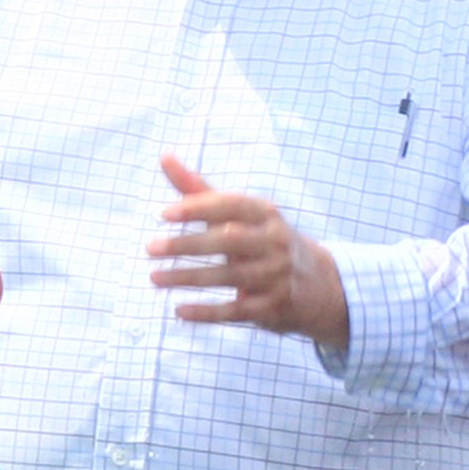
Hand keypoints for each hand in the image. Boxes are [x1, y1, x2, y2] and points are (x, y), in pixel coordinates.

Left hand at [146, 154, 349, 351]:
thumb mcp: (240, 215)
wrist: (318, 286)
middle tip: (150, 248)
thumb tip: (164, 157)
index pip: (231, 205)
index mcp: (265, 214)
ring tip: (155, 278)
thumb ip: (200, 191)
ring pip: (230, 277)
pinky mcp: (272, 307)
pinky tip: (179, 311)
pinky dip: (207, 312)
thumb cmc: (264, 242)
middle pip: (229, 240)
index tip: (163, 213)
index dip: (198, 207)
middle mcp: (275, 242)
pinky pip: (236, 310)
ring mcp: (277, 276)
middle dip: (187, 244)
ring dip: (189, 278)